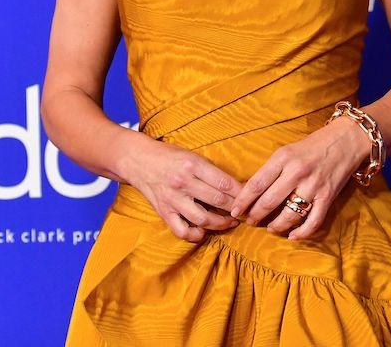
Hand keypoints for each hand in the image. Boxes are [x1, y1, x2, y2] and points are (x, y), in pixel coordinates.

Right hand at [126, 137, 242, 242]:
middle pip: (218, 201)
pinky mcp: (164, 212)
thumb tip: (235, 186)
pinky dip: (195, 235)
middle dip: (236, 208)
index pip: (224, 182)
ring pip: (203, 219)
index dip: (241, 193)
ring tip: (230, 222)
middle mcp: (183, 182)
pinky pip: (182, 231)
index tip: (251, 198)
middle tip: (246, 211)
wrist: (138, 160)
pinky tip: (203, 231)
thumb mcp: (192, 155)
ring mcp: (173, 199)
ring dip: (221, 224)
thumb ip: (210, 170)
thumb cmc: (169, 156)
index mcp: (193, 165)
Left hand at [229, 118, 371, 240]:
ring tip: (270, 228)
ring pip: (288, 215)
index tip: (234, 210)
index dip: (242, 201)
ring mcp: (313, 186)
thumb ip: (272, 170)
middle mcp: (296, 172)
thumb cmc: (312, 145)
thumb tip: (252, 193)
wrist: (346, 140)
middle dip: (255, 216)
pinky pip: (312, 222)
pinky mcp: (328, 197)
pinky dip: (301, 233)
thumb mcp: (287, 151)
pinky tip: (292, 236)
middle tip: (249, 221)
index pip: (256, 184)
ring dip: (275, 226)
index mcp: (283, 158)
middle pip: (268, 202)